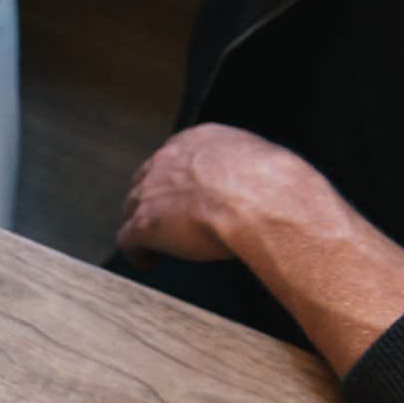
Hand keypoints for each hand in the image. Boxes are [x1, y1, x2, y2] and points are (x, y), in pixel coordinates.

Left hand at [117, 124, 317, 268]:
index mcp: (196, 140)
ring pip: (133, 208)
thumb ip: (245, 165)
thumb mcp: (262, 159)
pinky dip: (136, 252)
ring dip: (141, 224)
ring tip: (152, 242)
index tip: (180, 192)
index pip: (172, 157)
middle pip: (146, 181)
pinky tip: (146, 261)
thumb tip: (256, 180)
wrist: (263, 202)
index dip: (173, 178)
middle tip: (164, 218)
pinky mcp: (145, 224)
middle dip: (152, 198)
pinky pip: (128, 239)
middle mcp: (167, 160)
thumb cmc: (275, 184)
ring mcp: (151, 192)